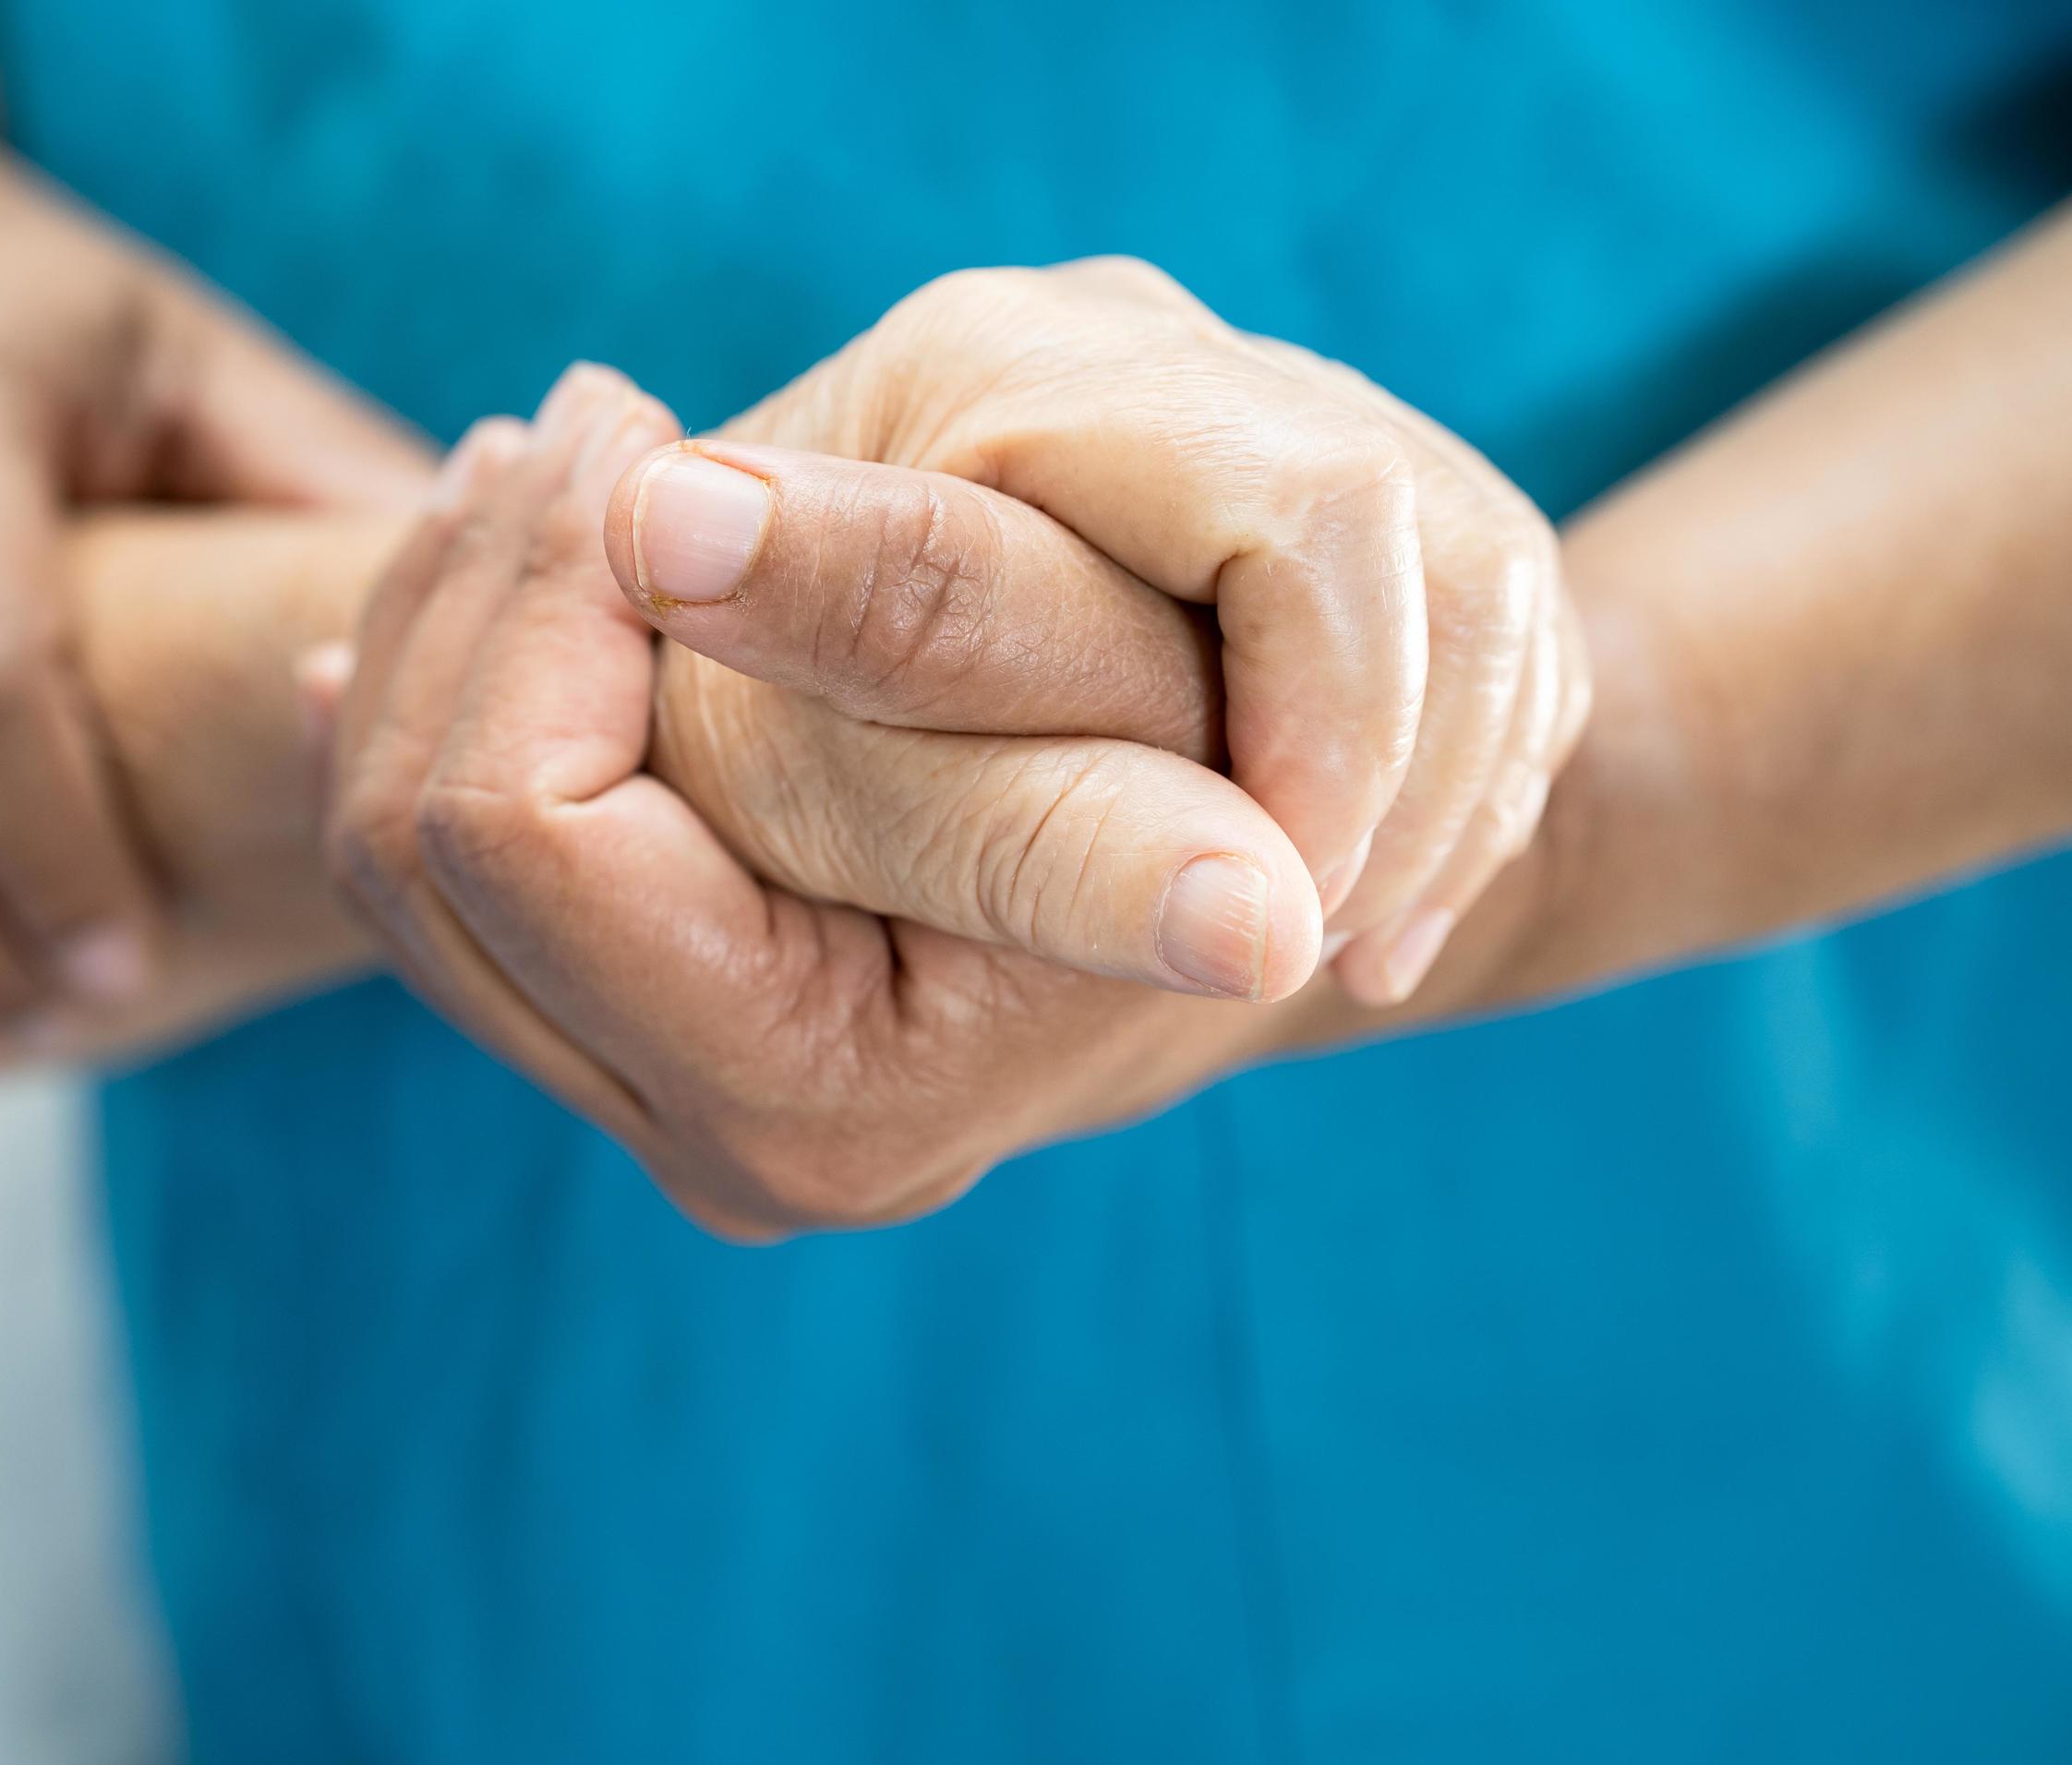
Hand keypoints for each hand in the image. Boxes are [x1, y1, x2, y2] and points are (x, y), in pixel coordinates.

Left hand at [325, 367, 1322, 1236]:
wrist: (1283, 893)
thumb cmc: (1243, 761)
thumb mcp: (1105, 666)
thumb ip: (914, 615)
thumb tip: (678, 525)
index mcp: (818, 1090)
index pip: (515, 827)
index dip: (549, 598)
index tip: (634, 425)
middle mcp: (727, 1153)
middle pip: (421, 859)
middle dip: (481, 601)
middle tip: (578, 412)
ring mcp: (673, 1118)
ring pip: (403, 873)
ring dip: (449, 636)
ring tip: (531, 469)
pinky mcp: (654, 1061)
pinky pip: (445, 893)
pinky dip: (446, 713)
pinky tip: (472, 591)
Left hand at [727, 259, 1590, 1003]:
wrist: (756, 752)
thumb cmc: (767, 787)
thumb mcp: (858, 821)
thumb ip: (1041, 843)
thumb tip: (1263, 926)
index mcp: (982, 369)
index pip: (1287, 511)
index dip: (1332, 736)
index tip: (1297, 927)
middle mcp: (1112, 333)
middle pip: (1390, 517)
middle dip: (1386, 773)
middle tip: (1315, 953)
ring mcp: (1227, 383)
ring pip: (1472, 567)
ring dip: (1438, 795)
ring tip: (1342, 955)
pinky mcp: (1307, 465)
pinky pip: (1484, 610)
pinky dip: (1459, 782)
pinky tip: (1368, 911)